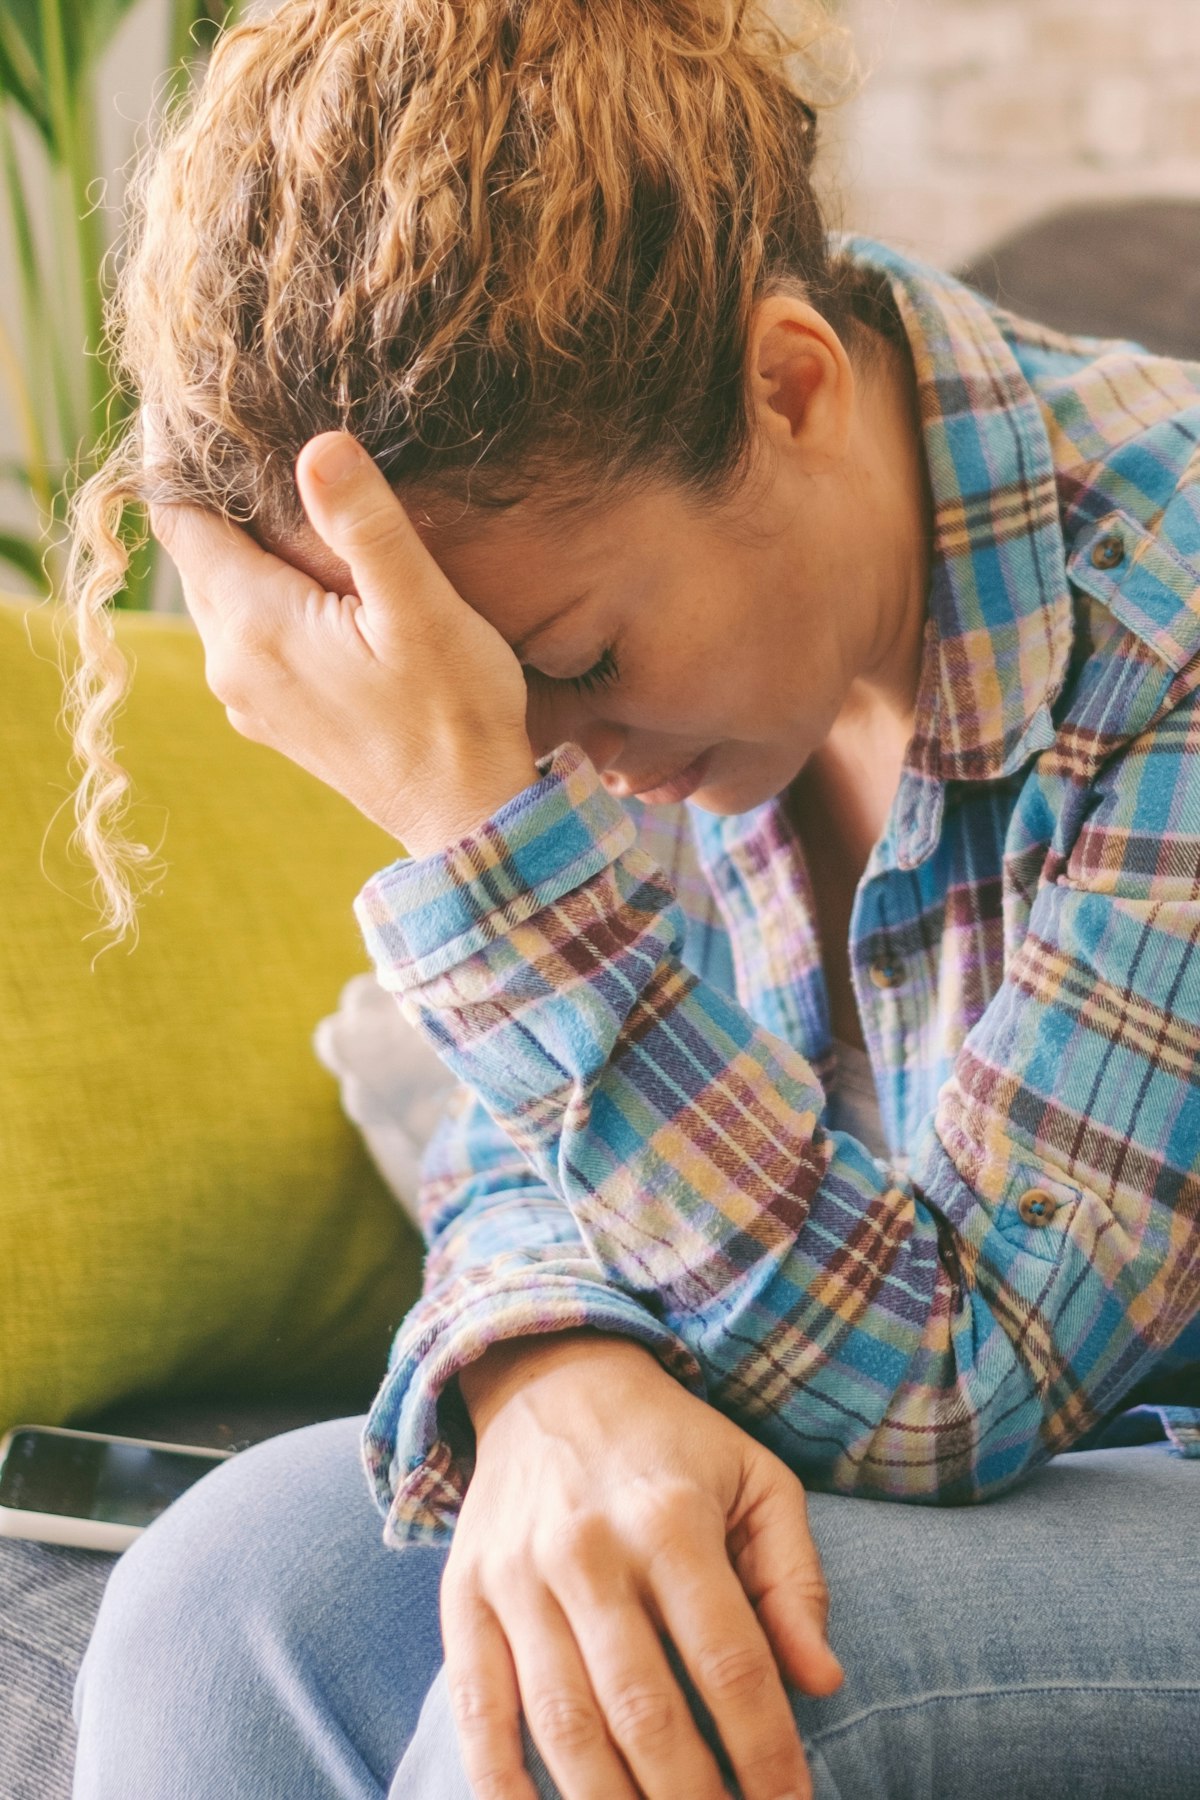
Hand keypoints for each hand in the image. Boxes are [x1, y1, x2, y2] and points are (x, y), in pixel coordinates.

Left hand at [149, 431, 538, 857]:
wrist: (468, 820)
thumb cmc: (457, 714)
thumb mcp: (423, 609)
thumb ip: (366, 525)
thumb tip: (317, 443)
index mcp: (255, 624)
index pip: (179, 518)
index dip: (180, 456)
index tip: (195, 404)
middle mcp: (231, 663)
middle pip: (197, 554)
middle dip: (218, 500)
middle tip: (253, 438)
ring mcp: (247, 698)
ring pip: (221, 596)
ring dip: (245, 552)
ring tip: (291, 503)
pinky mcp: (272, 719)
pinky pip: (246, 637)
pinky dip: (264, 599)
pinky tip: (316, 587)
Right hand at [447, 1332, 842, 1799]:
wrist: (549, 1379)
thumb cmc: (672, 1446)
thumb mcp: (755, 1479)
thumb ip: (795, 1577)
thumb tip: (824, 1680)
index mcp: (672, 1519)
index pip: (730, 1663)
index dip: (766, 1753)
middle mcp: (589, 1550)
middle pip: (645, 1711)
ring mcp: (517, 1576)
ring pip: (564, 1724)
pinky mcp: (463, 1595)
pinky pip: (476, 1708)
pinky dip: (500, 1786)